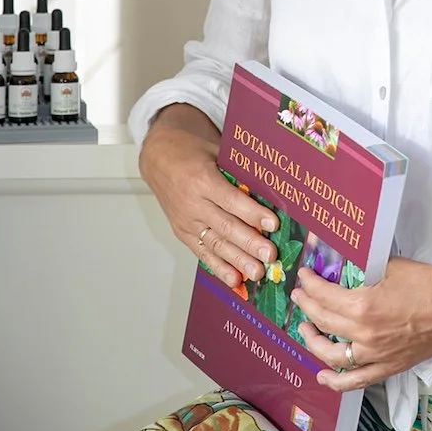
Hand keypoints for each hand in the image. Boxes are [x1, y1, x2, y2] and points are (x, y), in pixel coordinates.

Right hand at [139, 104, 278, 290]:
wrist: (158, 157)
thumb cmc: (190, 151)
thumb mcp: (215, 151)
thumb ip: (237, 170)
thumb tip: (269, 186)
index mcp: (201, 179)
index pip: (230, 200)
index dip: (252, 213)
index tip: (273, 224)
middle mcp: (192, 203)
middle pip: (224, 226)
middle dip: (249, 243)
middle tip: (269, 255)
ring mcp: (186, 221)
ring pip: (215, 244)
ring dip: (237, 260)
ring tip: (257, 272)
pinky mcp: (182, 233)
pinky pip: (202, 252)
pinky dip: (219, 267)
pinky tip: (234, 279)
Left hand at [291, 256, 431, 391]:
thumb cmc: (429, 283)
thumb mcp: (391, 266)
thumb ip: (365, 269)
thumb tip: (345, 265)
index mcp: (364, 305)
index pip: (324, 296)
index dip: (310, 284)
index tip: (304, 276)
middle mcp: (365, 334)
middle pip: (323, 322)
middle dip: (307, 307)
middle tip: (301, 296)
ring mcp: (376, 354)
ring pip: (332, 355)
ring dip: (313, 341)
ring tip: (305, 329)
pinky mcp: (388, 366)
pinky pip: (356, 379)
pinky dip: (336, 380)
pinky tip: (323, 374)